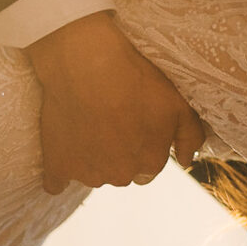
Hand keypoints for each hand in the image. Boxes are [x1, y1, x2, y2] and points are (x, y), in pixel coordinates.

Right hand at [27, 11, 206, 193]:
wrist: (88, 63)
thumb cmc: (137, 80)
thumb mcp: (178, 104)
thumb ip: (190, 137)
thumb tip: (186, 160)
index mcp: (150, 164)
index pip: (149, 166)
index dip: (143, 144)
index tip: (135, 123)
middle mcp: (120, 175)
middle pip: (122, 171)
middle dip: (120, 153)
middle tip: (112, 120)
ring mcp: (87, 173)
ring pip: (93, 173)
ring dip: (92, 156)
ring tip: (89, 122)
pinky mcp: (57, 166)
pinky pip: (56, 182)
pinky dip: (60, 172)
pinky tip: (63, 153)